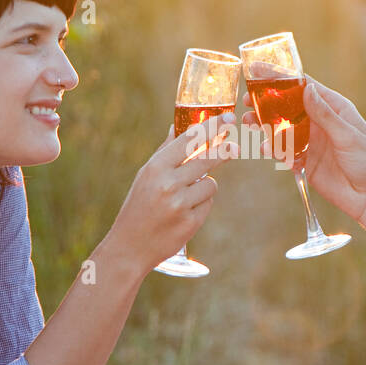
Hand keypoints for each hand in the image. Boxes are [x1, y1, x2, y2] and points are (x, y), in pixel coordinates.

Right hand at [103, 112, 238, 274]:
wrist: (130, 246)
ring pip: (211, 184)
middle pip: (207, 159)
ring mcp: (180, 204)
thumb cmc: (138, 206)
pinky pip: (208, 203)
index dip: (212, 127)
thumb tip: (177, 126)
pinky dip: (201, 205)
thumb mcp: (146, 176)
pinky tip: (183, 212)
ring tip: (186, 196)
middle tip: (235, 147)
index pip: (189, 140)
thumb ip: (165, 151)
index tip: (228, 118)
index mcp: (156, 168)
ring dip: (205, 186)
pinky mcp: (190, 222)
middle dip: (224, 151)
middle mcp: (168, 184)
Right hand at [241, 76, 365, 224]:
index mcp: (334, 108)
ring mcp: (312, 142)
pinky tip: (264, 149)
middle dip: (266, 102)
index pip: (304, 86)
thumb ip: (325, 115)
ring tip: (247, 122)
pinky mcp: (306, 162)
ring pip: (282, 128)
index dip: (280, 76)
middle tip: (246, 100)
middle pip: (288, 106)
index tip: (257, 69)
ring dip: (264, 125)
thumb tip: (307, 89)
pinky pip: (284, 152)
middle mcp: (320, 122)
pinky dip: (272, 149)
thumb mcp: (348, 136)